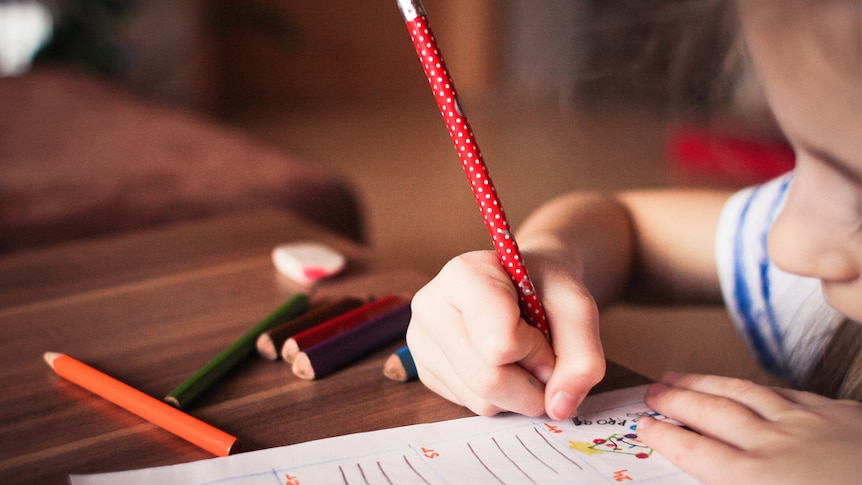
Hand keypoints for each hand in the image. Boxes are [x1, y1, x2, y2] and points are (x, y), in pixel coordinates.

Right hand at [407, 250, 604, 419]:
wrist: (526, 283)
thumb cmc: (547, 288)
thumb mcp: (578, 308)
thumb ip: (582, 357)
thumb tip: (559, 408)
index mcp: (462, 275)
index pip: (500, 344)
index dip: (536, 350)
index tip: (543, 329)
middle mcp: (430, 306)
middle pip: (487, 379)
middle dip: (531, 382)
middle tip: (543, 357)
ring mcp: (421, 341)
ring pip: (480, 400)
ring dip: (518, 392)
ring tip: (520, 355)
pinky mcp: (425, 370)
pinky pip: (470, 405)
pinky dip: (500, 397)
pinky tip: (500, 364)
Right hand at [637, 372, 861, 484]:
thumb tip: (716, 475)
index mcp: (757, 482)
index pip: (696, 452)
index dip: (666, 436)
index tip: (644, 425)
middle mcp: (775, 446)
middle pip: (712, 413)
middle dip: (676, 400)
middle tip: (651, 391)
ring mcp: (809, 424)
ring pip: (744, 393)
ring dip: (707, 383)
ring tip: (680, 375)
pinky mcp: (841, 415)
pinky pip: (787, 392)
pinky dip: (758, 387)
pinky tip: (751, 385)